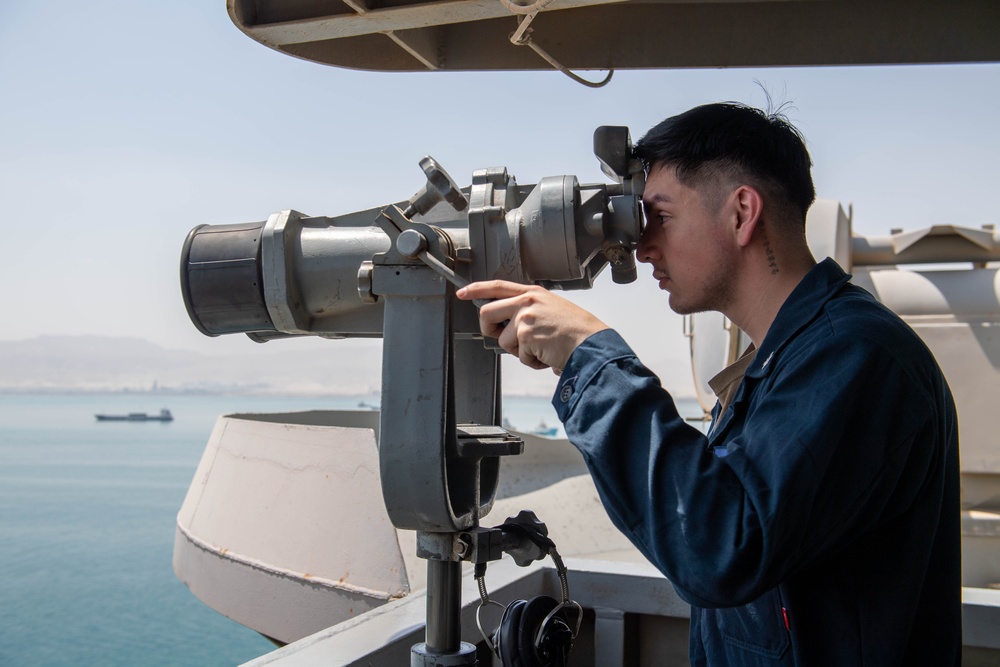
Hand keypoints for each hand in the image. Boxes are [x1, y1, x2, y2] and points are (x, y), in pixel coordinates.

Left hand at [456, 280, 608, 371]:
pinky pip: (519, 356)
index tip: (462, 293)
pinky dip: (532, 361)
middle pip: (487, 313)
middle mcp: (526, 302)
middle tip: (504, 338)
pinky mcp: (525, 336)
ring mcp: (524, 318)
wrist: (591, 343)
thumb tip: (508, 324)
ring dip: (520, 352)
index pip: (497, 286)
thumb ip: (529, 310)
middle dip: (489, 330)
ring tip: (543, 348)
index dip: (476, 289)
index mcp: (533, 293)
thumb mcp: (551, 308)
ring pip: (504, 341)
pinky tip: (548, 355)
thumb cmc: (576, 330)